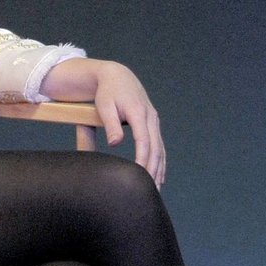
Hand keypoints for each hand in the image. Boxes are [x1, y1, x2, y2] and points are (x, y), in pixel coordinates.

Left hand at [42, 58, 166, 184]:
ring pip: (161, 148)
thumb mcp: (105, 106)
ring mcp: (154, 121)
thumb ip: (111, 125)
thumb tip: (116, 143)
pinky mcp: (153, 124)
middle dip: (153, 169)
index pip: (144, 141)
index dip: (143, 159)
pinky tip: (159, 175)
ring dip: (159, 168)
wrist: (117, 76)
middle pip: (156, 148)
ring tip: (156, 188)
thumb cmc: (107, 92)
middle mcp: (151, 117)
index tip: (140, 175)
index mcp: (139, 113)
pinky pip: (159, 146)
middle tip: (150, 190)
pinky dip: (160, 161)